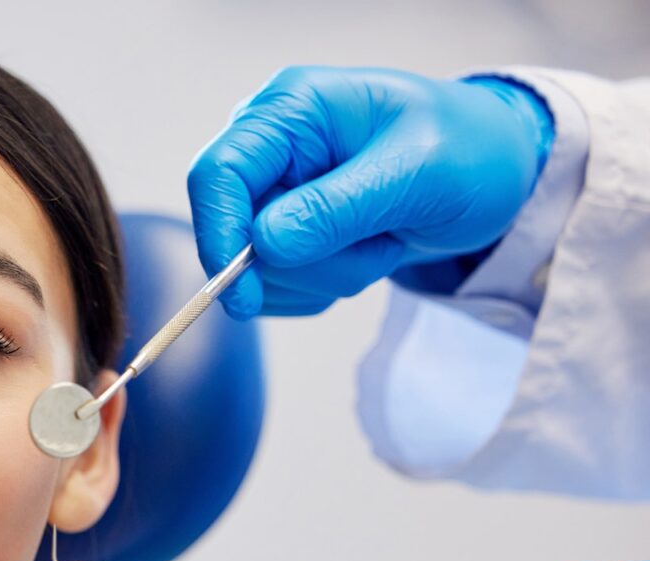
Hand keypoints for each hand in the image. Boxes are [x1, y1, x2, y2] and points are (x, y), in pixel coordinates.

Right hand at [188, 66, 553, 317]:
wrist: (500, 172)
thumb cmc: (470, 150)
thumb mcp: (417, 174)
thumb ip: (338, 208)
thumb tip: (264, 245)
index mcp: (293, 109)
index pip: (218, 174)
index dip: (220, 234)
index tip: (242, 292)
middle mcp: (273, 148)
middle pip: (237, 232)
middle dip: (302, 262)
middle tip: (376, 249)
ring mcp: (278, 192)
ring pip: (258, 269)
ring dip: (323, 276)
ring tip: (383, 241)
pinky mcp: (287, 232)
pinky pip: (277, 286)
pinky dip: (322, 288)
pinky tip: (367, 253)